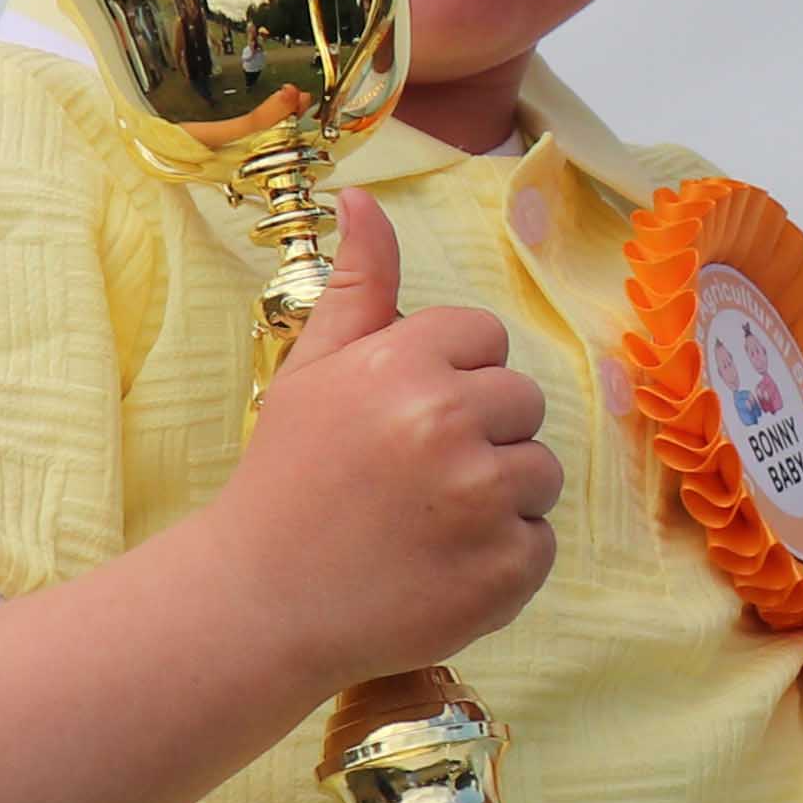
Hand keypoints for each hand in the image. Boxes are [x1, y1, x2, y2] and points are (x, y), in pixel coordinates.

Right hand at [227, 196, 562, 695]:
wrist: (260, 603)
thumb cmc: (288, 480)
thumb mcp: (312, 372)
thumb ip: (356, 287)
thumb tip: (364, 198)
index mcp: (404, 364)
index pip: (486, 339)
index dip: (451, 379)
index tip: (404, 420)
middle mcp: (448, 422)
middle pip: (523, 402)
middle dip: (482, 435)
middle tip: (413, 478)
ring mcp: (483, 499)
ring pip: (542, 472)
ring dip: (500, 497)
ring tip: (427, 523)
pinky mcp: (507, 568)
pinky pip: (542, 541)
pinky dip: (502, 559)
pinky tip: (441, 566)